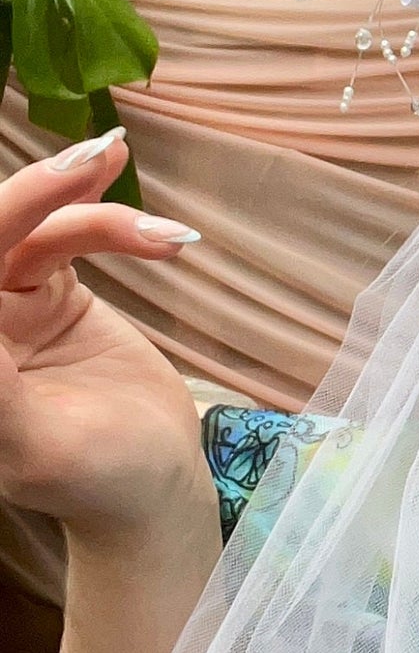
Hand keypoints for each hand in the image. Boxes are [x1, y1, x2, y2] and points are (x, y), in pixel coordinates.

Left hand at [4, 126, 224, 652]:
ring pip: (37, 225)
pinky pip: (72, 235)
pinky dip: (120, 228)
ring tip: (165, 238)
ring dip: (98, 214)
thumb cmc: (95, 486)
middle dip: (42, 189)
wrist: (156, 497)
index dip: (2, 211)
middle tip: (103, 155)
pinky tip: (168, 241)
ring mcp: (8, 306)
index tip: (60, 180)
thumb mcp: (33, 441)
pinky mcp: (49, 294)